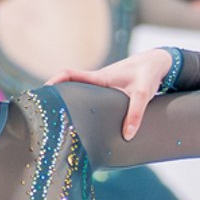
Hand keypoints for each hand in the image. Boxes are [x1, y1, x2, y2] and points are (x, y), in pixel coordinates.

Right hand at [46, 48, 174, 140]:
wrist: (158, 64)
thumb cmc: (149, 74)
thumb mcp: (144, 93)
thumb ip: (136, 114)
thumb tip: (126, 136)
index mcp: (99, 78)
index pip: (70, 74)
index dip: (54, 81)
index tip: (41, 92)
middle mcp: (95, 82)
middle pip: (68, 88)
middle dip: (54, 98)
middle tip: (42, 113)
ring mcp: (100, 88)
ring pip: (77, 95)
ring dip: (67, 105)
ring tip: (57, 123)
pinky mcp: (106, 94)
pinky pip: (88, 100)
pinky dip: (81, 109)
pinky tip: (81, 124)